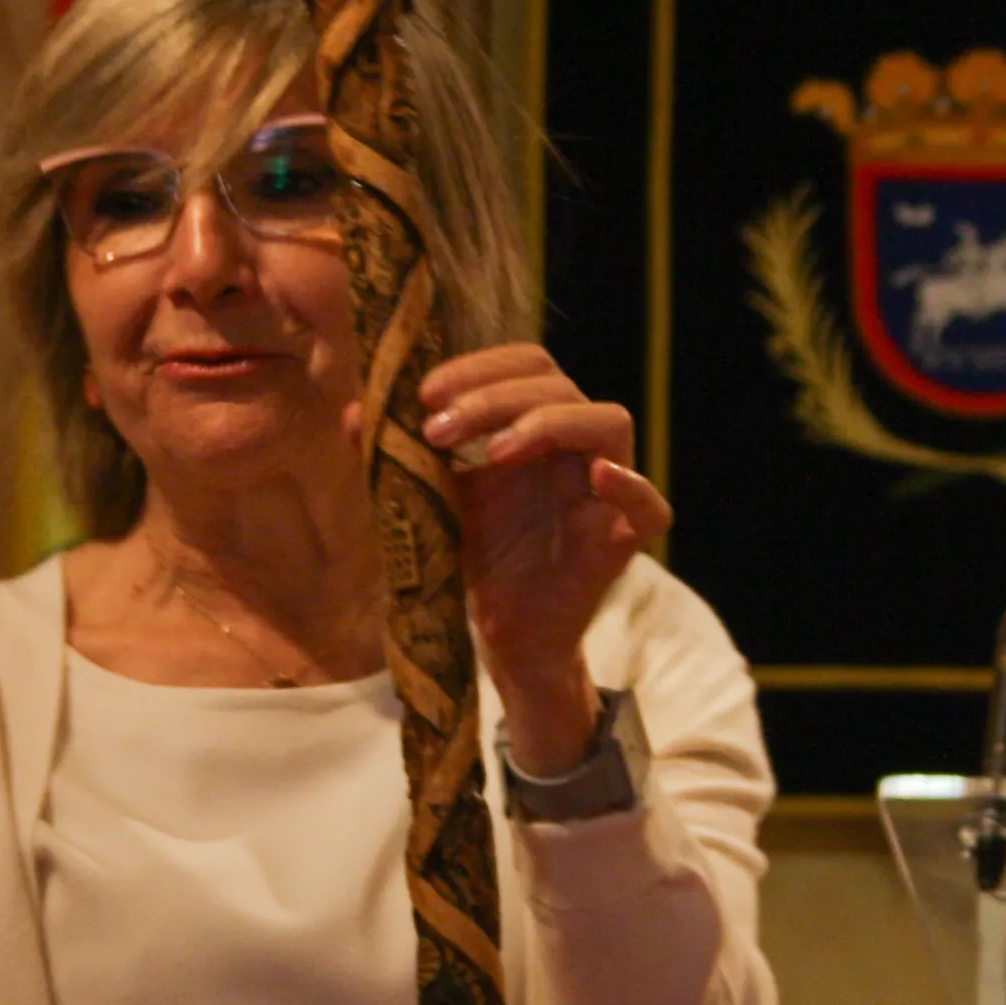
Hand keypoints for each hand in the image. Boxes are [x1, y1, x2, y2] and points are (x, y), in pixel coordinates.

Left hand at [413, 345, 671, 768]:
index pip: (528, 366)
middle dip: (495, 395)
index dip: (480, 368)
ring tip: (490, 452)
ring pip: (608, 421)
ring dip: (546, 421)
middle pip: (561, 385)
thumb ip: (399, 454)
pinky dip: (631, 484)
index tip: (423, 394)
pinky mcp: (620, 541)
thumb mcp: (432, 499)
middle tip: (437, 426)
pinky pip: (651, 505)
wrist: (503, 637)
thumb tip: (353, 411)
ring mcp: (604, 493)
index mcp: (538, 430)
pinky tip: (595, 475)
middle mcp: (577, 449)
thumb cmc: (481, 560)